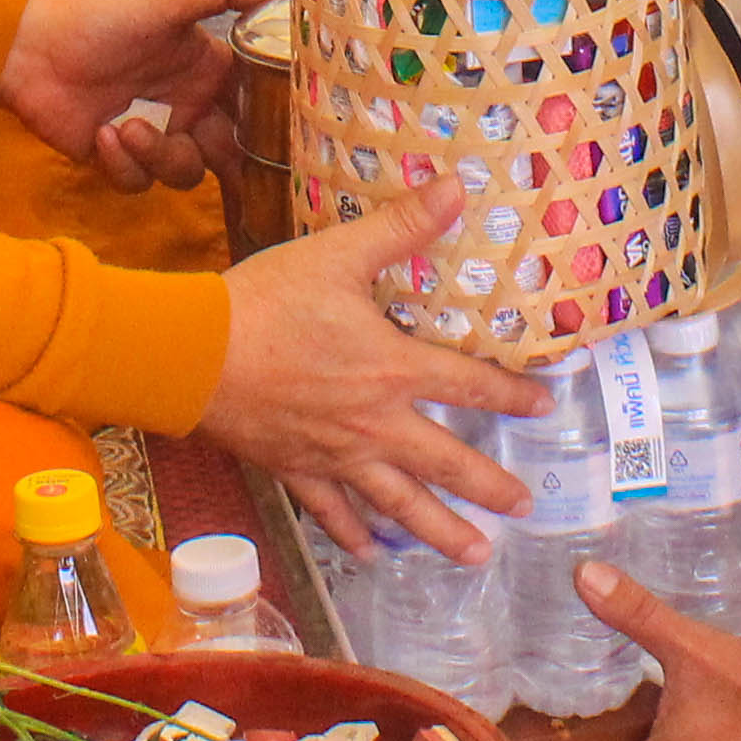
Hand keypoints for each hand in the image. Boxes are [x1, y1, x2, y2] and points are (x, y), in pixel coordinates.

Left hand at [0, 0, 260, 189]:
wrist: (33, 48)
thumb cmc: (106, 17)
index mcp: (206, 72)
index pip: (254, 108)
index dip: (271, 127)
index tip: (289, 141)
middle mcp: (187, 107)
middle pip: (229, 154)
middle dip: (232, 165)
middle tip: (232, 167)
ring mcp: (153, 136)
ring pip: (185, 173)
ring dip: (159, 155)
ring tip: (126, 127)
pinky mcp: (118, 160)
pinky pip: (139, 182)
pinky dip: (123, 162)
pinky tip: (101, 134)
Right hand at [206, 184, 545, 556]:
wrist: (194, 355)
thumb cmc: (266, 301)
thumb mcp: (338, 254)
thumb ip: (402, 225)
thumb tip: (458, 186)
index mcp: (391, 369)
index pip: (469, 386)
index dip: (513, 395)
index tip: (545, 407)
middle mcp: (373, 423)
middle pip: (445, 463)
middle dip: (489, 487)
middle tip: (523, 508)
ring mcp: (334, 454)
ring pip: (398, 503)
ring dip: (440, 531)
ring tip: (476, 555)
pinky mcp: (294, 471)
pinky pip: (333, 512)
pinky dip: (353, 535)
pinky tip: (372, 554)